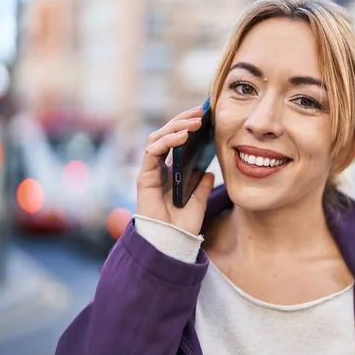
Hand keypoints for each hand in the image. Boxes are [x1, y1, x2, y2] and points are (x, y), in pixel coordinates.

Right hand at [110, 105, 214, 238]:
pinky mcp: (144, 177)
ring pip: (157, 138)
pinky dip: (166, 140)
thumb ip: (202, 186)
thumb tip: (209, 172)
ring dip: (176, 126)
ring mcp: (150, 171)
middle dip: (183, 119)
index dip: (187, 125)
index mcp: (170, 172)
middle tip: (201, 111)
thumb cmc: (183, 226)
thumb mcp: (199, 202)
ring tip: (195, 121)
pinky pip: (152, 151)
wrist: (171, 243)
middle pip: (166, 134)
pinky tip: (183, 136)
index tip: (206, 115)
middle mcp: (158, 169)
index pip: (176, 141)